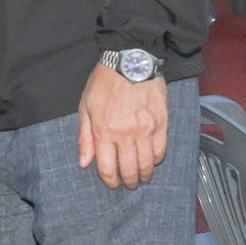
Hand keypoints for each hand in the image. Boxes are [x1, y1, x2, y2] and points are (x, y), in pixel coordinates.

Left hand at [76, 65, 168, 190]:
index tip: (112, 183)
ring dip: (144, 174)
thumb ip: (85, 136)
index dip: (110, 181)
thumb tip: (84, 162)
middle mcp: (126, 134)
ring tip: (140, 175)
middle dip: (128, 182)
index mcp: (104, 131)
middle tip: (128, 183)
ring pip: (147, 165)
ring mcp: (146, 130)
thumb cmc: (105, 82)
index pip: (107, 168)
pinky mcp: (162, 123)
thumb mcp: (86, 106)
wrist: (130, 61)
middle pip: (129, 171)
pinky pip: (161, 151)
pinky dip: (156, 159)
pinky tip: (152, 159)